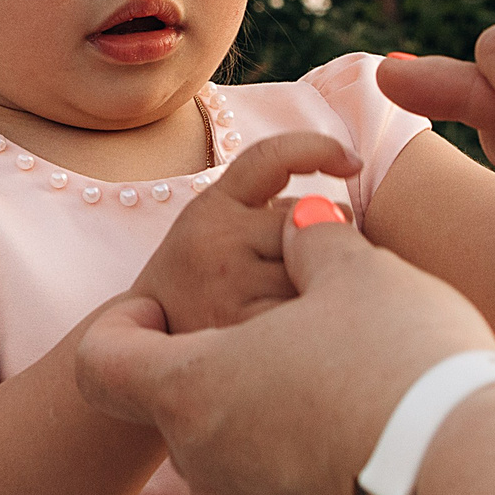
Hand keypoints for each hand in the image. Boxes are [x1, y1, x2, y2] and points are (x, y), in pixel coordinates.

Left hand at [79, 204, 494, 494]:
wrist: (477, 484)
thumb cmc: (403, 361)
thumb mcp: (361, 275)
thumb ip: (317, 242)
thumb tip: (305, 223)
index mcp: (193, 389)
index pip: (102, 363)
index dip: (124, 329)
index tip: (162, 313)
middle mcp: (206, 468)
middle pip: (193, 407)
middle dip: (239, 371)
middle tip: (313, 341)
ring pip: (248, 461)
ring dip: (285, 425)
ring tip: (366, 396)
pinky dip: (328, 480)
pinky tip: (392, 455)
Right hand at [130, 132, 361, 332]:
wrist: (141, 345)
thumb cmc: (198, 283)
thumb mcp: (215, 229)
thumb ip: (270, 209)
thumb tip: (344, 215)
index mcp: (209, 209)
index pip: (272, 158)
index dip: (319, 149)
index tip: (352, 162)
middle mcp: (215, 242)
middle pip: (310, 221)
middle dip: (326, 237)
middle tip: (310, 262)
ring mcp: (230, 290)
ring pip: (317, 267)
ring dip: (327, 279)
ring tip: (297, 298)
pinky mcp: (243, 332)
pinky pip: (309, 311)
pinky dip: (317, 315)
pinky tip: (299, 327)